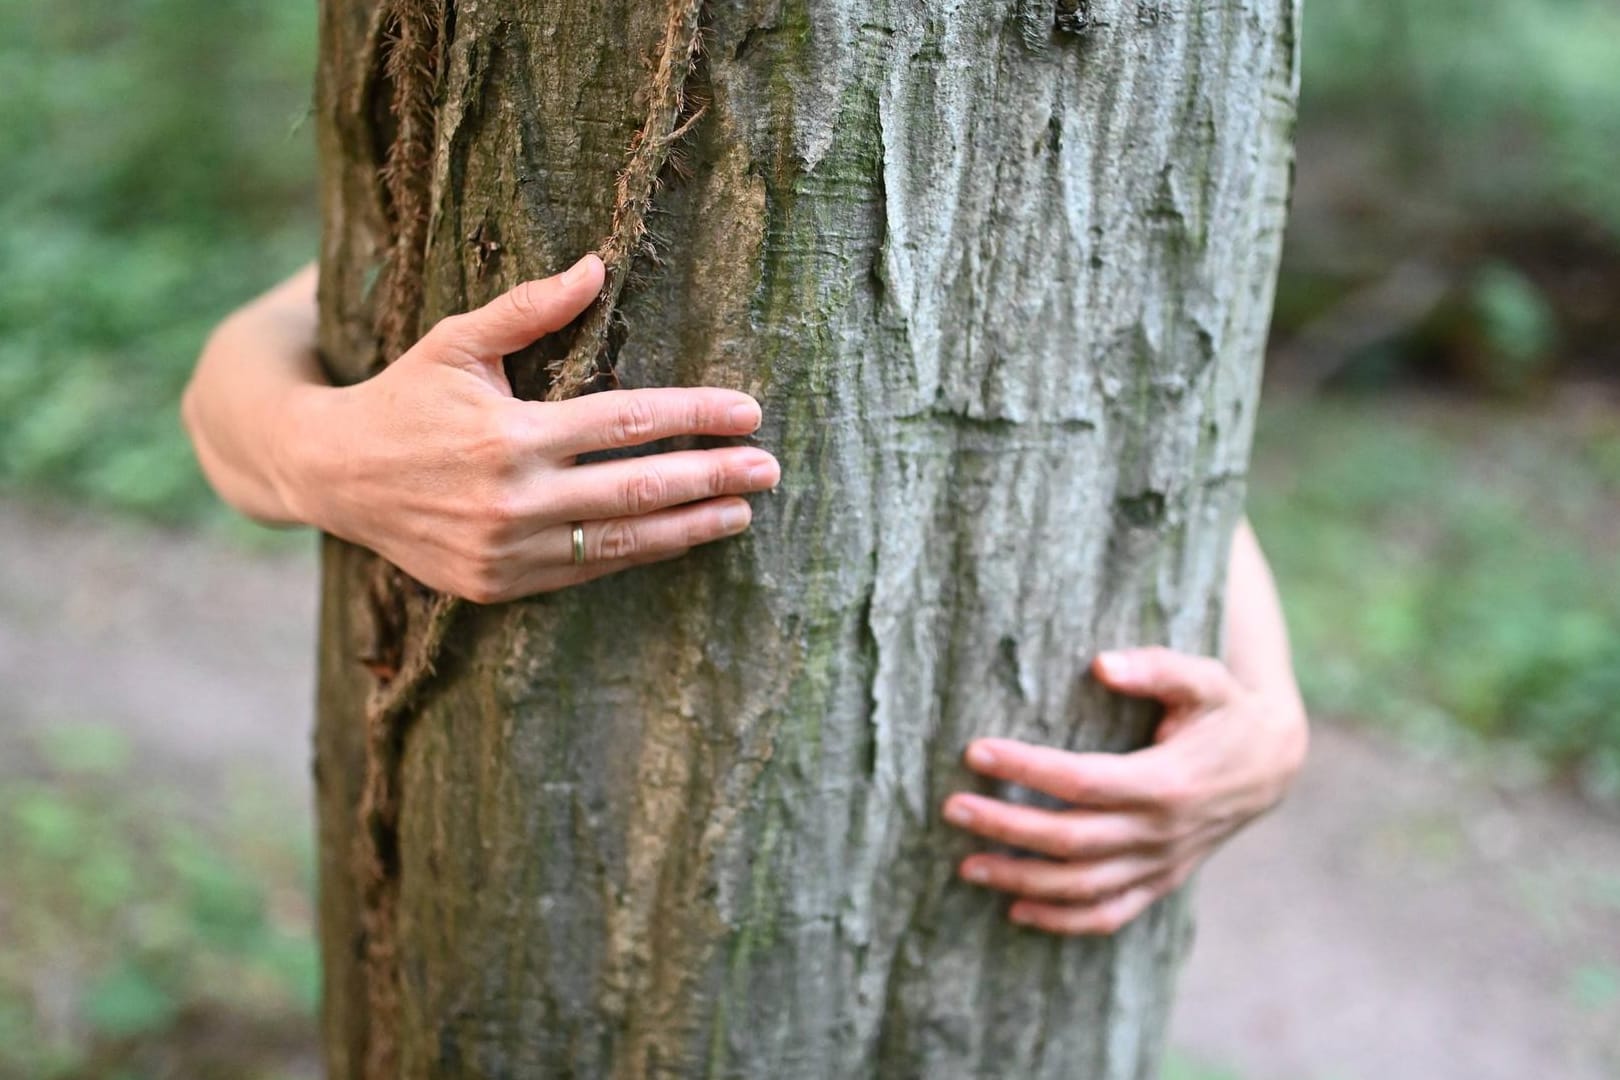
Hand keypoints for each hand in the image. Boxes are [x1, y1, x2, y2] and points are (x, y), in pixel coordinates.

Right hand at [277, 254, 779, 601]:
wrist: (330, 474)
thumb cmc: (402, 395)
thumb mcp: (456, 341)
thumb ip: (529, 308)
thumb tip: (597, 266)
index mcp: (508, 434)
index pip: (627, 422)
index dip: (695, 416)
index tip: (749, 412)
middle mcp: (512, 499)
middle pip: (639, 487)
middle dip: (714, 477)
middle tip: (769, 468)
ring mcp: (506, 551)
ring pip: (621, 540)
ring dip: (690, 527)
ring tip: (741, 512)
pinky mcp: (497, 585)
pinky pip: (585, 569)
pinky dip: (636, 552)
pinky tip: (677, 537)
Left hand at [943, 646, 1307, 935]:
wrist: (1273, 763)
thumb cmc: (1225, 710)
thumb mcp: (1203, 677)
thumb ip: (1155, 668)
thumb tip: (1101, 664)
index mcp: (1166, 781)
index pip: (1080, 780)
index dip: (1025, 768)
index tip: (975, 751)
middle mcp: (1161, 831)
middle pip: (1070, 839)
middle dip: (1006, 826)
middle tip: (952, 808)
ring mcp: (1161, 863)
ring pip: (1082, 886)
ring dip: (1021, 880)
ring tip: (967, 864)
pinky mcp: (1161, 881)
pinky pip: (1109, 914)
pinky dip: (1063, 921)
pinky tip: (1016, 909)